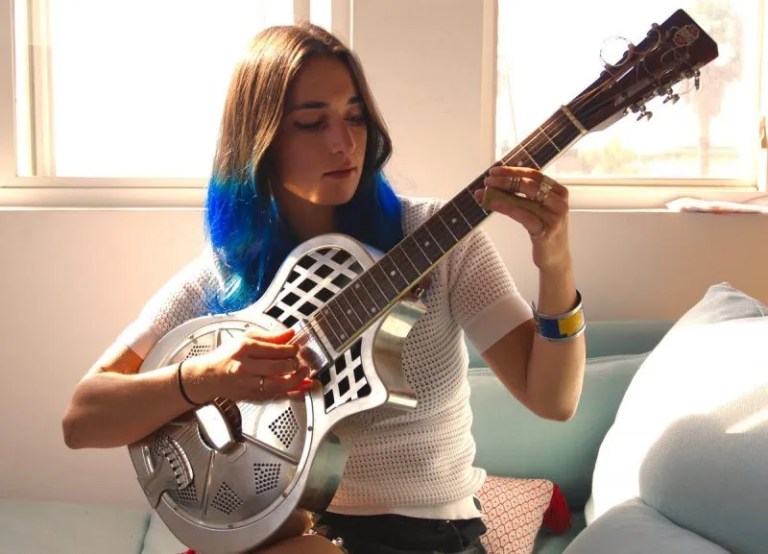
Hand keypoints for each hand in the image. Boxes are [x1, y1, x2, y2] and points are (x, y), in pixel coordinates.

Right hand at [183, 328, 309, 402]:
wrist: (208, 376)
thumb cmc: (226, 356)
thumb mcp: (245, 338)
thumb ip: (270, 336)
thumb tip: (290, 334)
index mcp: (245, 349)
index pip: (275, 349)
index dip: (291, 349)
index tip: (296, 348)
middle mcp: (246, 367)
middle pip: (279, 367)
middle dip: (295, 363)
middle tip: (299, 360)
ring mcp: (248, 384)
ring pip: (279, 384)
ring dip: (296, 379)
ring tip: (303, 372)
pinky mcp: (251, 396)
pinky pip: (276, 396)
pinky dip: (291, 392)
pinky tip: (300, 388)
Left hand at [476, 166, 571, 271]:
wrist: (554, 257)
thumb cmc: (543, 229)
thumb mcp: (537, 209)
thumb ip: (524, 195)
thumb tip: (497, 180)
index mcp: (559, 192)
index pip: (534, 174)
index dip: (513, 170)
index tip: (494, 170)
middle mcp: (559, 202)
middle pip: (529, 185)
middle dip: (505, 180)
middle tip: (487, 181)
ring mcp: (554, 217)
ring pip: (524, 200)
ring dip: (501, 194)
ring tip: (484, 192)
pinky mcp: (546, 231)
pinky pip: (522, 216)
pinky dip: (505, 207)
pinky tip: (492, 204)